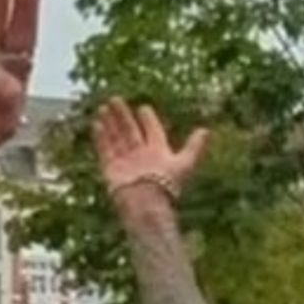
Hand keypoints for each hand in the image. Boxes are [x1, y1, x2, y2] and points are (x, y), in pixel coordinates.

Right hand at [93, 100, 208, 213]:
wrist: (146, 204)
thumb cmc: (166, 185)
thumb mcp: (184, 163)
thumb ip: (194, 147)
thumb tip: (206, 130)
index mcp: (158, 152)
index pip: (152, 132)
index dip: (148, 120)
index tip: (143, 108)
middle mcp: (141, 156)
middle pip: (131, 131)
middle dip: (123, 116)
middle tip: (115, 99)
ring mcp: (125, 162)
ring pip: (116, 138)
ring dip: (110, 123)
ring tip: (103, 108)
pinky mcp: (111, 169)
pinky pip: (105, 150)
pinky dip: (101, 137)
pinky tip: (97, 124)